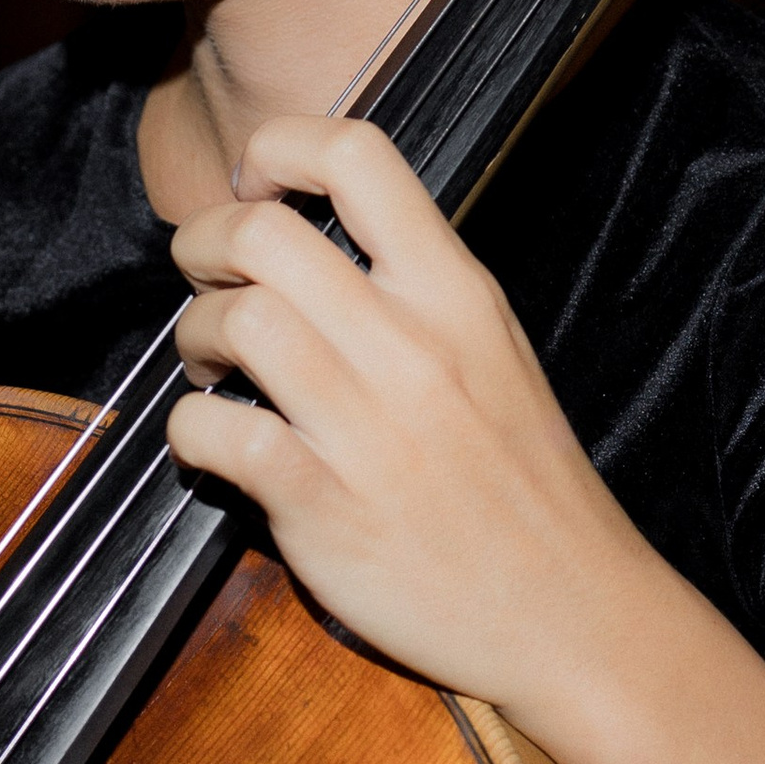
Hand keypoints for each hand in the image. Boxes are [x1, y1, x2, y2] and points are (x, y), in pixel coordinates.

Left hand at [163, 115, 764, 763]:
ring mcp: (365, 425)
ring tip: (215, 366)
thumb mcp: (491, 351)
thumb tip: (303, 239)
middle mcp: (411, 345)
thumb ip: (412, 289)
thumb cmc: (523, 484)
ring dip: (196, 335)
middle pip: (262, 231)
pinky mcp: (322, 503)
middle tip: (210, 284)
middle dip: (205, 246)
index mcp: (458, 293)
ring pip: (232, 319)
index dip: (278, 149)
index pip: (358, 155)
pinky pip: (212, 431)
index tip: (255, 185)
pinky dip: (191, 431)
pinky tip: (216, 445)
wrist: (573, 614)